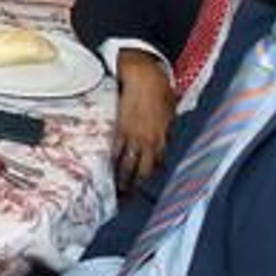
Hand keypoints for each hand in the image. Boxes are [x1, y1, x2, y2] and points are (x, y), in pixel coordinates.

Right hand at [115, 52, 175, 191]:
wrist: (143, 77)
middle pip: (142, 169)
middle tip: (128, 197)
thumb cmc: (160, 90)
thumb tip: (163, 133)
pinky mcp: (119, 128)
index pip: (157, 162)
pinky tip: (105, 168)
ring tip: (116, 190)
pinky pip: (114, 149)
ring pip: (126, 163)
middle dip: (135, 185)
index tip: (145, 183)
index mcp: (163, 137)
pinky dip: (111, 160)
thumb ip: (166, 125)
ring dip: (121, 178)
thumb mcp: (170, 110)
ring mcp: (133, 136)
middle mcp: (148, 141)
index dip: (151, 173)